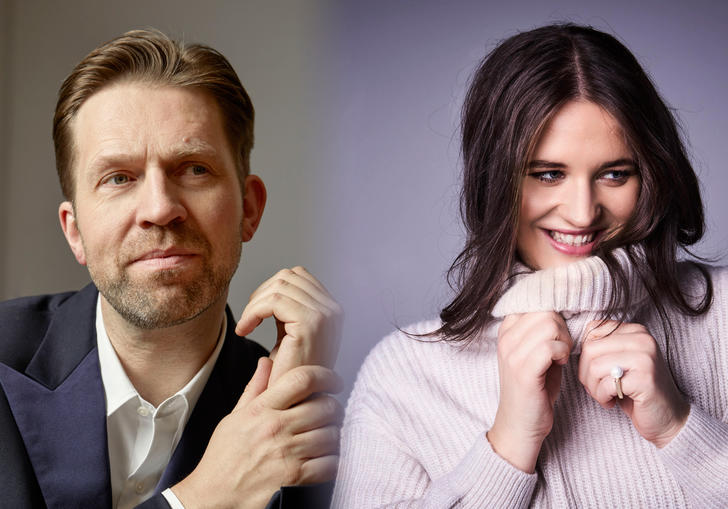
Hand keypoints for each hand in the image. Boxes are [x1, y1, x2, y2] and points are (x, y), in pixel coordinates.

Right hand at [172, 358, 343, 508]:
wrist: (213, 498)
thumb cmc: (222, 459)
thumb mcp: (234, 418)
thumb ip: (254, 389)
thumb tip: (266, 362)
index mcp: (261, 410)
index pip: (302, 380)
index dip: (326, 376)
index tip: (334, 382)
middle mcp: (275, 428)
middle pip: (324, 406)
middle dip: (334, 409)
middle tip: (332, 414)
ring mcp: (287, 454)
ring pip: (331, 434)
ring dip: (334, 436)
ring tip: (327, 437)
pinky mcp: (295, 479)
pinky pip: (330, 463)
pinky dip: (332, 461)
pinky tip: (324, 460)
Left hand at [236, 267, 342, 383]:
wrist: (294, 407)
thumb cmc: (289, 377)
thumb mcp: (292, 334)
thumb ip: (291, 308)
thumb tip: (279, 281)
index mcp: (332, 309)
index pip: (299, 275)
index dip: (271, 288)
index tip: (256, 313)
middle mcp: (334, 309)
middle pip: (289, 275)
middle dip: (262, 293)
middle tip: (248, 319)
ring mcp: (326, 315)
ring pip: (280, 285)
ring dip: (254, 304)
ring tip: (246, 326)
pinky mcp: (311, 324)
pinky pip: (273, 301)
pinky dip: (252, 312)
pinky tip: (244, 330)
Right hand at [487, 312, 572, 472]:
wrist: (520, 425)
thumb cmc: (534, 389)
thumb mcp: (535, 354)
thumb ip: (544, 331)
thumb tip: (565, 310)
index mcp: (506, 330)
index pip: (534, 301)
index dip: (554, 314)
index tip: (559, 332)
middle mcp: (505, 338)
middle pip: (545, 311)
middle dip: (562, 327)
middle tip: (563, 348)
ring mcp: (511, 353)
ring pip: (549, 325)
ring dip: (564, 340)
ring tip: (561, 356)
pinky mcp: (523, 370)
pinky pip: (551, 346)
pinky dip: (562, 353)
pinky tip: (560, 364)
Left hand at [579, 320, 688, 447]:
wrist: (668, 418)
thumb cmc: (636, 390)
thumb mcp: (618, 362)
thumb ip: (601, 347)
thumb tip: (570, 343)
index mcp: (635, 331)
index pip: (591, 331)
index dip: (585, 355)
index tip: (596, 372)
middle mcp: (643, 339)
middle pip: (590, 349)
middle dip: (586, 373)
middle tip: (597, 388)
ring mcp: (646, 358)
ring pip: (594, 366)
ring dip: (593, 387)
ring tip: (605, 395)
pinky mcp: (645, 379)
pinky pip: (605, 384)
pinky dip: (602, 397)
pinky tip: (613, 402)